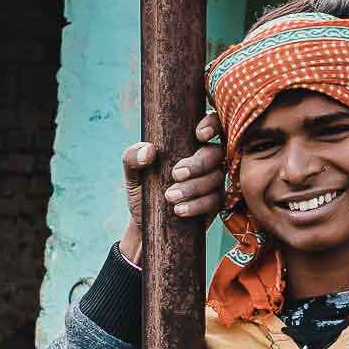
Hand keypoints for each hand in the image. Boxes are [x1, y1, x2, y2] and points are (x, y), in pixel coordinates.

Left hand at [118, 111, 227, 266]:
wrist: (145, 223)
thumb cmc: (143, 191)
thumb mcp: (132, 173)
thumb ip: (132, 157)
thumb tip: (149, 151)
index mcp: (189, 144)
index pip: (211, 125)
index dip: (212, 124)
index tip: (199, 135)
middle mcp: (206, 160)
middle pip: (216, 153)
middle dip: (197, 163)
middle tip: (175, 174)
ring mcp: (212, 181)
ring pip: (215, 177)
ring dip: (193, 187)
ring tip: (170, 196)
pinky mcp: (214, 203)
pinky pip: (214, 201)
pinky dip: (197, 205)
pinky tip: (179, 210)